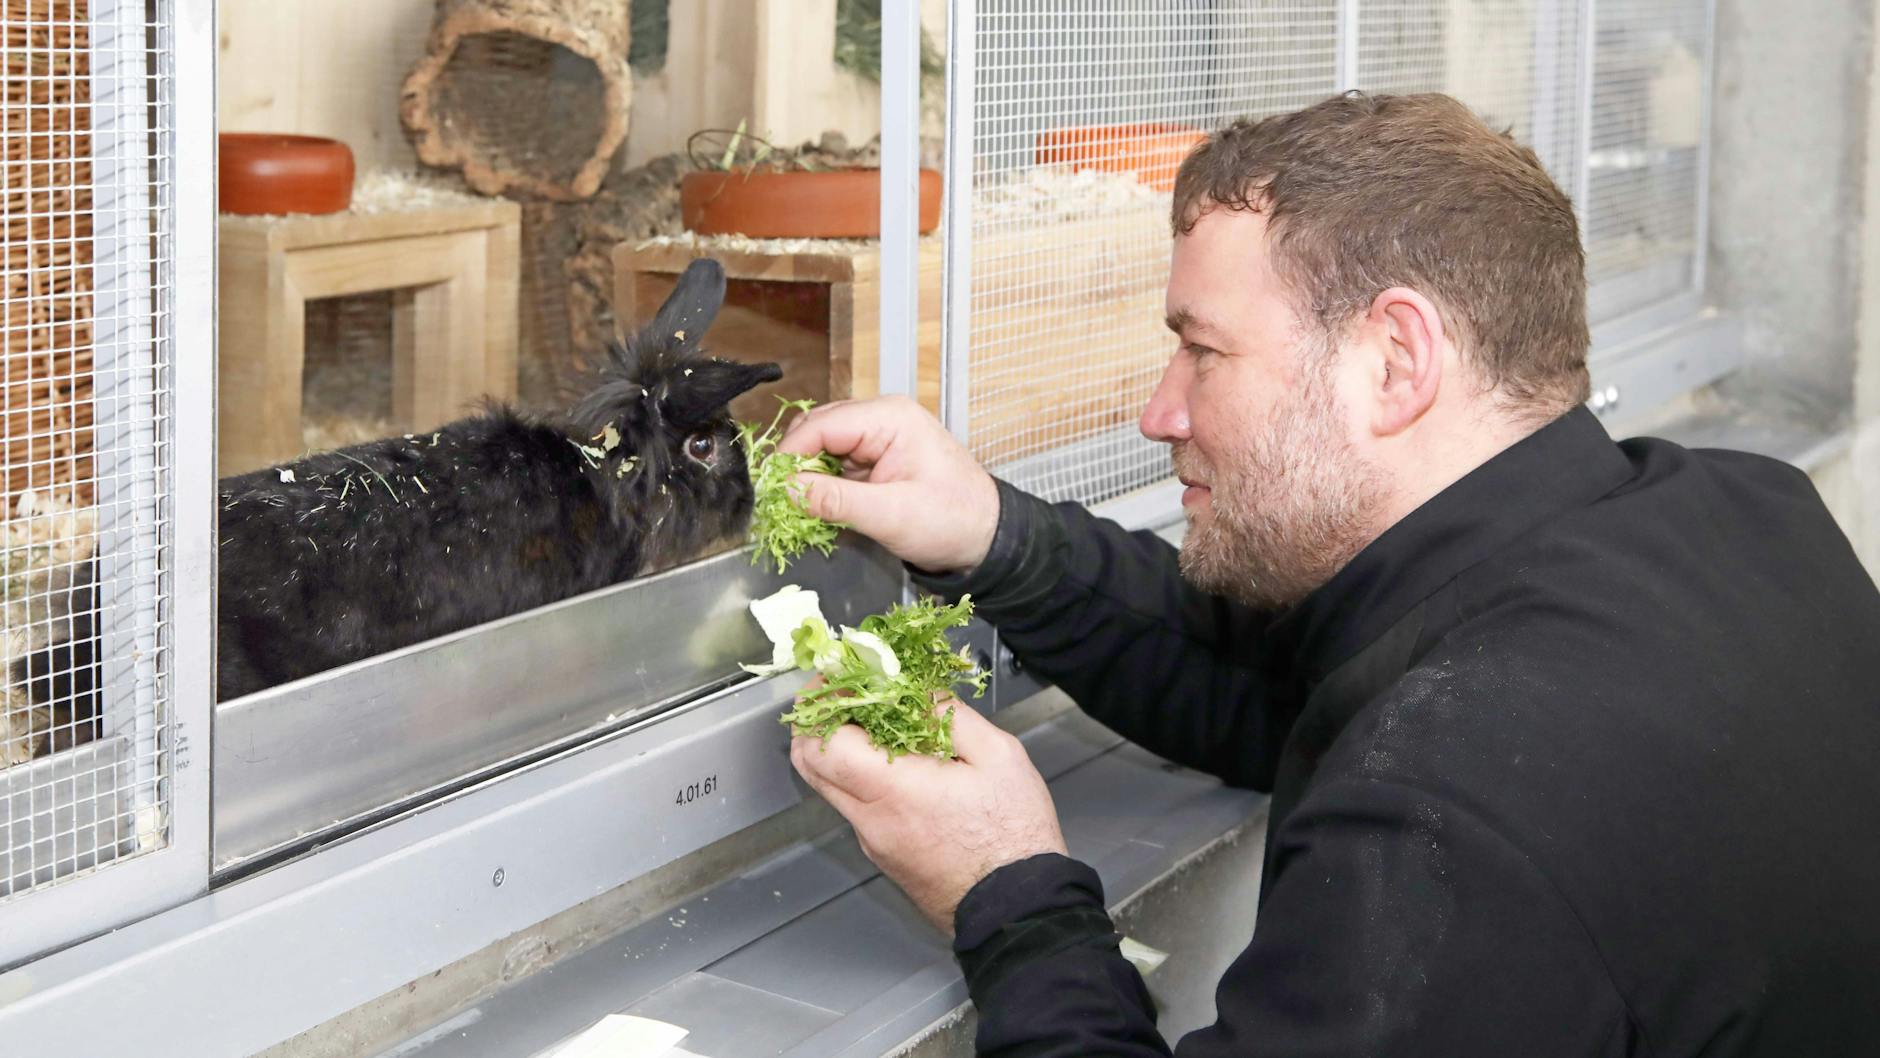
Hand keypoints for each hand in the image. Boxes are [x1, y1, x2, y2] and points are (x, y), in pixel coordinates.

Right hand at [778, 396, 998, 573]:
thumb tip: (786, 490)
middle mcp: (881, 417)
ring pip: (823, 447)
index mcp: (889, 417)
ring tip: (799, 506)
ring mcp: (879, 437)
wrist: (987, 538)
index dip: (790, 455)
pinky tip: (820, 506)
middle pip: (817, 430)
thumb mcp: (891, 515)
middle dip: (796, 464)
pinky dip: (823, 483)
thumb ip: (836, 500)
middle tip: (781, 501)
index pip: (821, 425)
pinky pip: (837, 463)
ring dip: (809, 475)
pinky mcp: (877, 459)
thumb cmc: (952, 521)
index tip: (771, 489)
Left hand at [790, 699, 1067, 931]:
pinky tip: (900, 761)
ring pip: (831, 786)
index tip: (839, 677)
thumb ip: (949, 715)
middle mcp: (870, 820)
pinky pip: (856, 807)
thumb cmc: (1014, 837)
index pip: (821, 742)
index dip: (822, 703)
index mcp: (893, 791)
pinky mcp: (884, 854)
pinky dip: (861, 777)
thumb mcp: (998, 756)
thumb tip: (917, 689)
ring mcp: (873, 842)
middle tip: (846, 695)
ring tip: (881, 722)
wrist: (1019, 908)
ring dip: (840, 748)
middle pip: (810, 764)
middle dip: (817, 721)